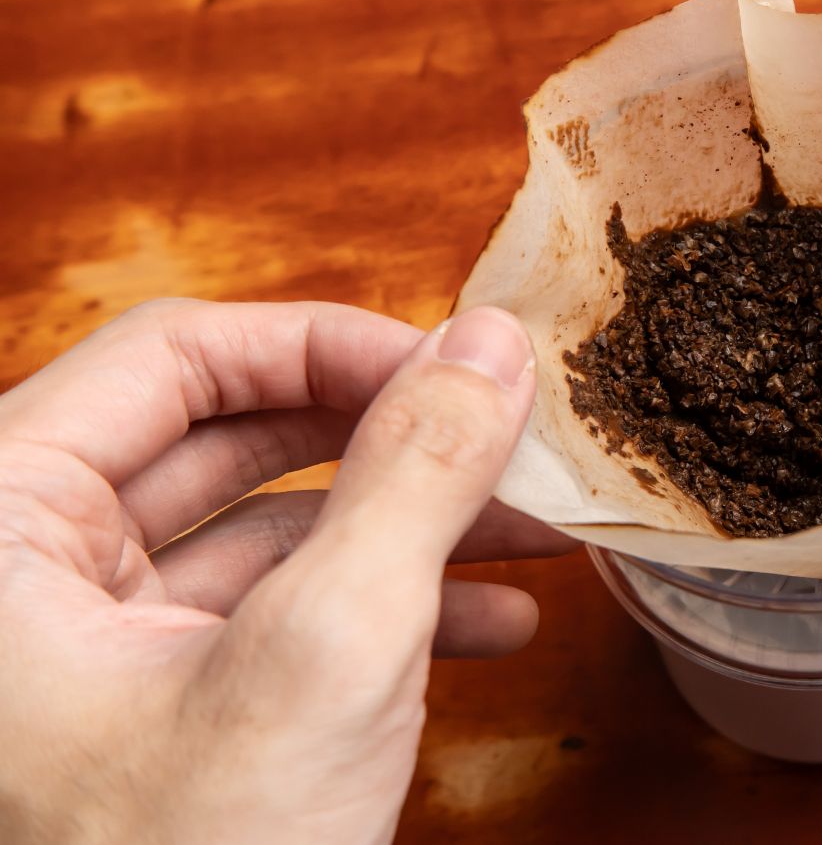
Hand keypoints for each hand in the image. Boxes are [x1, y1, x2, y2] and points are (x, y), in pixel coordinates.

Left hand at [0, 300, 575, 843]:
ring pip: (274, 530)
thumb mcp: (327, 653)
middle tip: (506, 440)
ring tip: (538, 535)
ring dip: (413, 527)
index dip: (331, 342)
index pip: (175, 357)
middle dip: (392, 439)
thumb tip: (491, 342)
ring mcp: (103, 652)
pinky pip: (283, 619)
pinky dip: (391, 611)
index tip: (460, 366)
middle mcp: (33, 578)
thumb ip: (412, 478)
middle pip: (235, 436)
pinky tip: (498, 626)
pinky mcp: (169, 714)